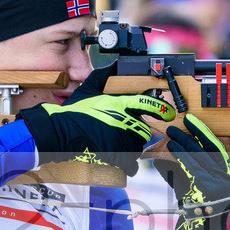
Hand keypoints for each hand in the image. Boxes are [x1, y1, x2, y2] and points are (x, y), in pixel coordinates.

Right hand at [17, 68, 175, 174]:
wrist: (60, 131)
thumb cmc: (74, 110)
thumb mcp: (89, 87)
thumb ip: (104, 75)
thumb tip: (115, 64)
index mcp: (119, 104)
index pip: (148, 104)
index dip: (161, 109)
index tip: (169, 114)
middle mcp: (123, 121)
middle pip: (144, 132)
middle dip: (137, 134)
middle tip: (124, 134)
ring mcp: (120, 140)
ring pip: (137, 148)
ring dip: (131, 148)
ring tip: (117, 144)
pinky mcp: (115, 156)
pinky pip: (132, 165)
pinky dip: (129, 166)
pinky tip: (122, 162)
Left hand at [152, 115, 229, 229]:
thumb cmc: (193, 217)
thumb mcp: (192, 191)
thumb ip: (185, 174)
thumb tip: (165, 157)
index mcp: (225, 178)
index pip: (217, 149)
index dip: (205, 134)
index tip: (193, 122)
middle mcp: (224, 179)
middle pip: (208, 149)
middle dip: (193, 134)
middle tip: (179, 123)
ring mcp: (216, 183)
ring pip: (199, 156)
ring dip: (184, 142)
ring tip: (171, 133)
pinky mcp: (205, 188)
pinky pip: (191, 166)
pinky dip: (180, 155)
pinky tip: (170, 148)